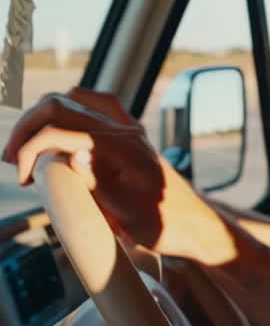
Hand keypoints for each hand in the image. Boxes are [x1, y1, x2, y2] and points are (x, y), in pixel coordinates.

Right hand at [2, 87, 208, 257]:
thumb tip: (73, 154)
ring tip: (26, 149)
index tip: (23, 180)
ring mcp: (128, 129)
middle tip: (14, 161)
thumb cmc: (167, 226)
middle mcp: (126, 131)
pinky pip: (93, 107)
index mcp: (124, 148)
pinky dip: (65, 113)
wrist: (196, 225)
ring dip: (42, 117)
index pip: (61, 132)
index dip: (31, 151)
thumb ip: (100, 185)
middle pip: (60, 105)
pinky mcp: (127, 135)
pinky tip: (53, 137)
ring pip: (74, 99)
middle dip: (27, 128)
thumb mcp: (130, 216)